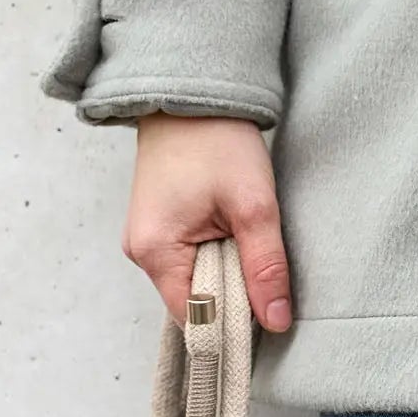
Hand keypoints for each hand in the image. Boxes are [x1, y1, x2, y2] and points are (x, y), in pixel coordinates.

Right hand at [124, 115, 292, 331]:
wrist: (191, 94)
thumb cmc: (218, 141)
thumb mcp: (253, 204)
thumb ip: (265, 266)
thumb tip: (276, 322)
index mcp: (156, 252)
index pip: (196, 318)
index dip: (233, 322)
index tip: (267, 313)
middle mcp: (142, 253)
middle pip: (194, 303)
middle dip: (233, 294)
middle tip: (264, 267)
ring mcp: (147, 240)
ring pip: (195, 281)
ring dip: (226, 272)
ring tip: (247, 239)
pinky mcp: (159, 227)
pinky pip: (190, 261)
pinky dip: (216, 255)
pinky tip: (233, 232)